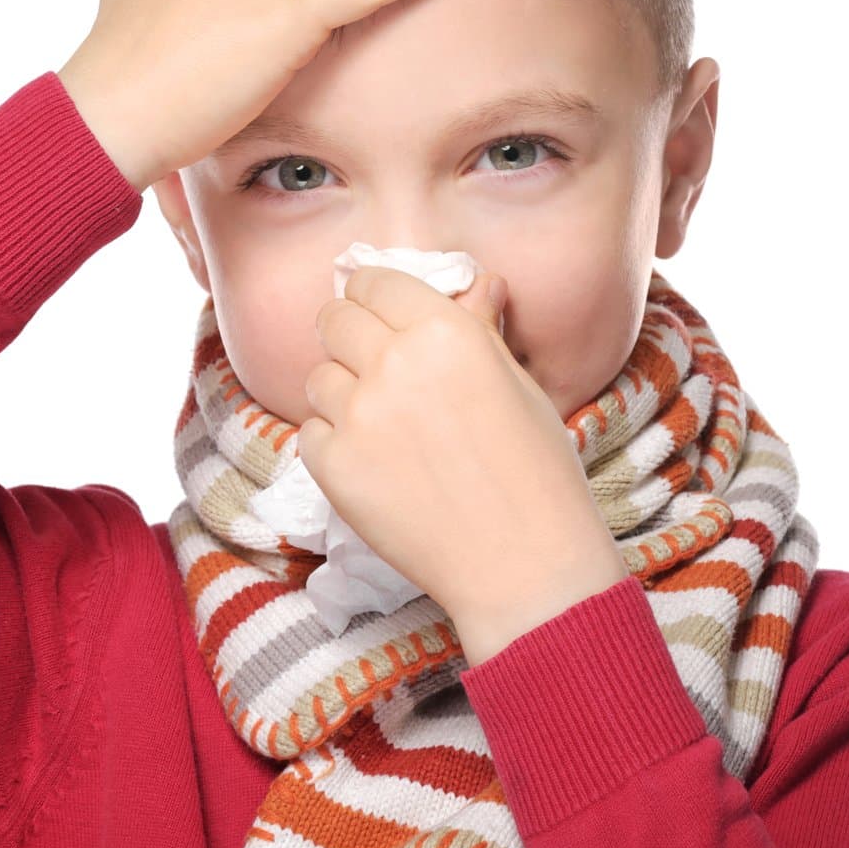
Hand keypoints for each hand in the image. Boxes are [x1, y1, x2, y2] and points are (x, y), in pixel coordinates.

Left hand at [298, 265, 629, 660]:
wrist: (524, 564)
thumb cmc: (538, 473)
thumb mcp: (520, 387)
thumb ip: (481, 331)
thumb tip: (479, 284)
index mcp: (445, 331)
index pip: (374, 283)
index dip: (374, 297)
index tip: (379, 314)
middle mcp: (393, 362)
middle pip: (334, 319)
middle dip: (349, 334)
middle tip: (374, 366)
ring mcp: (357, 415)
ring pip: (318, 377)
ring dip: (341, 392)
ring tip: (383, 425)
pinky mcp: (334, 467)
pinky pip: (311, 433)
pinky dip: (333, 442)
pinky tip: (375, 463)